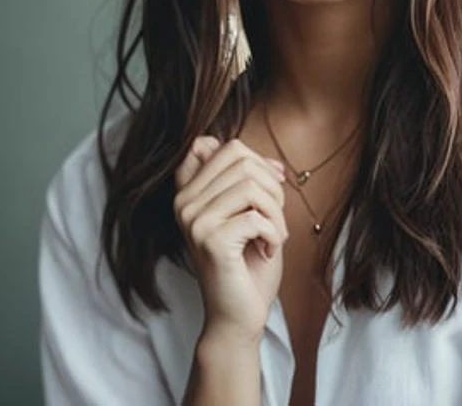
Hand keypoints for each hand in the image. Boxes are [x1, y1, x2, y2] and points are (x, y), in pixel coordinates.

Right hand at [174, 136, 288, 343]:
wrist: (239, 315)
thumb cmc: (248, 263)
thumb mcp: (252, 213)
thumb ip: (253, 184)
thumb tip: (276, 163)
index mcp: (190, 191)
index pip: (224, 146)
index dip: (257, 161)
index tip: (271, 185)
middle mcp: (184, 202)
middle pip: (242, 161)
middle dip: (272, 187)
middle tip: (275, 218)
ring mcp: (194, 221)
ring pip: (251, 186)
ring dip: (276, 212)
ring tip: (274, 235)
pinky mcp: (210, 240)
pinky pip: (257, 217)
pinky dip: (275, 232)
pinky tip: (268, 250)